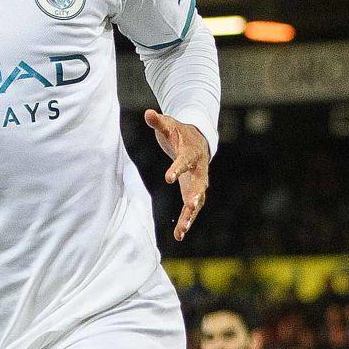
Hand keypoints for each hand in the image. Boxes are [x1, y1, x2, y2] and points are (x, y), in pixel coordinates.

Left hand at [143, 111, 209, 239]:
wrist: (197, 140)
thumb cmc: (180, 132)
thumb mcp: (169, 125)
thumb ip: (158, 121)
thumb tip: (148, 113)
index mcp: (191, 153)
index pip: (184, 161)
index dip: (177, 169)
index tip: (168, 178)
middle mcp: (199, 169)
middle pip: (200, 184)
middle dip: (196, 195)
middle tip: (191, 206)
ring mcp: (199, 182)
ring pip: (198, 200)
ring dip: (190, 216)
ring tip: (182, 231)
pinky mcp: (194, 192)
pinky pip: (192, 208)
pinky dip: (186, 221)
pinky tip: (179, 235)